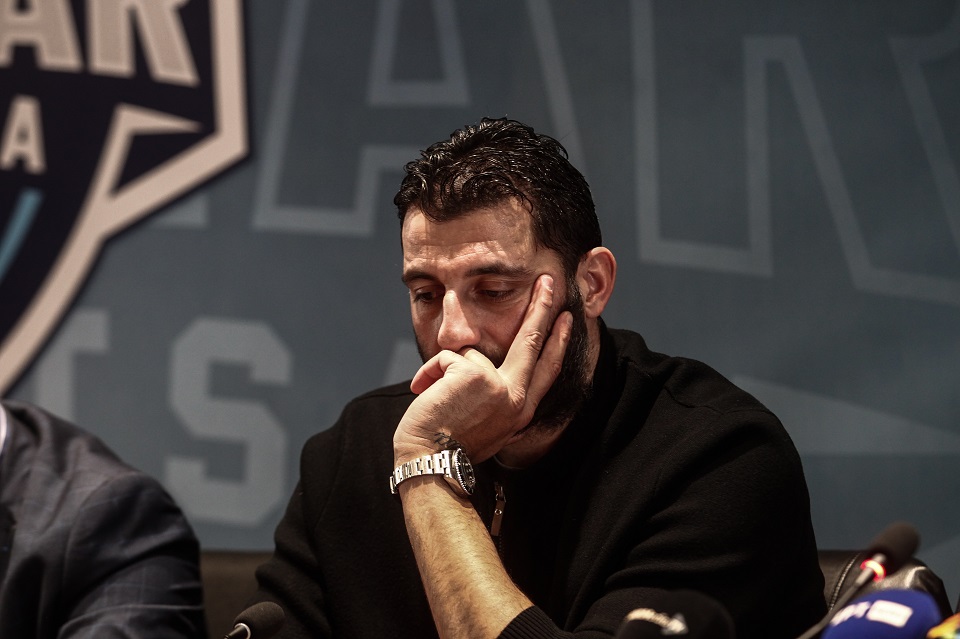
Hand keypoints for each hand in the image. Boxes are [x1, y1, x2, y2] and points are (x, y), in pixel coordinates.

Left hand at [393, 274, 572, 463]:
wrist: (430, 462)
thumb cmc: (448, 446)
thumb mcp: (484, 422)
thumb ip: (493, 393)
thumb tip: (479, 362)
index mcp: (521, 411)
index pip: (547, 369)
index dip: (558, 341)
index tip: (566, 319)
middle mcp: (516, 399)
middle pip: (533, 341)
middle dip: (542, 307)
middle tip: (548, 280)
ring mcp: (498, 386)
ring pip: (470, 353)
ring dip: (443, 371)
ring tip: (434, 399)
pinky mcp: (474, 374)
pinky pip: (447, 357)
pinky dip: (429, 373)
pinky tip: (426, 395)